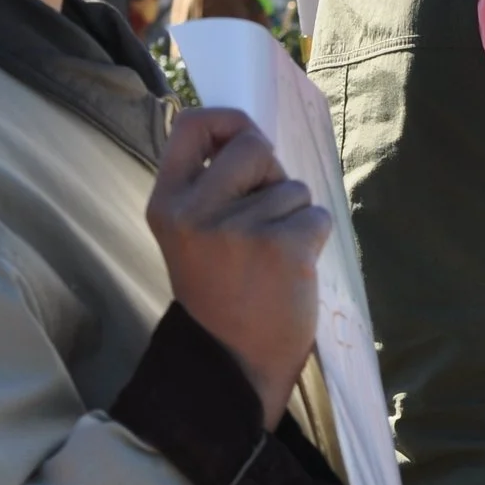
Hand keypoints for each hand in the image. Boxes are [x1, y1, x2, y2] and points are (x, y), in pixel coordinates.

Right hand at [148, 108, 332, 429]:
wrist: (233, 362)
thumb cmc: (221, 293)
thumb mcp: (191, 236)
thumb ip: (209, 188)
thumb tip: (247, 135)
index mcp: (167, 204)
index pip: (191, 125)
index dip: (227, 121)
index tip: (241, 139)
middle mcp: (197, 212)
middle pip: (254, 144)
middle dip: (271, 172)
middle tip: (263, 215)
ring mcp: (239, 229)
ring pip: (292, 187)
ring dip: (293, 216)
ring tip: (269, 258)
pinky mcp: (283, 247)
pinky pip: (316, 215)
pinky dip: (313, 237)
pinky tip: (290, 270)